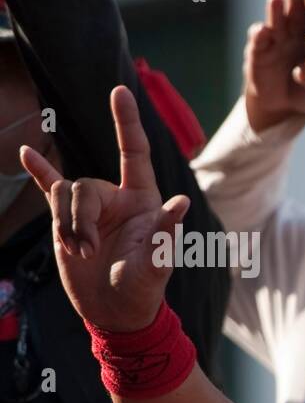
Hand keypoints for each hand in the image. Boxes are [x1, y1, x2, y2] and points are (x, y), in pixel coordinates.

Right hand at [20, 85, 186, 332]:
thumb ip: (165, 232)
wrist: (116, 311)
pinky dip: (39, 172)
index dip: (126, 122)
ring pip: (64, 196)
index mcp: (144, 200)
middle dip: (80, 219)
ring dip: (67, 227)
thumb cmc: (144, 288)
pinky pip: (51, 189)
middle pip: (85, 186)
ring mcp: (91, 208)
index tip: (120, 91)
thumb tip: (182, 203)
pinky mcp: (67, 221)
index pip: (134, 153)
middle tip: (88, 252)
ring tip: (79, 254)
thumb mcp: (157, 263)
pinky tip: (25, 154)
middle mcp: (117, 198)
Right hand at [244, 0, 304, 131]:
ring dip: (276, 12)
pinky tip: (262, 30)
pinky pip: (258, 41)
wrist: (283, 104)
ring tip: (277, 1)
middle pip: (295, 11)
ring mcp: (275, 39)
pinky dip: (259, 35)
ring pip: (276, 21)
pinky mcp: (258, 50)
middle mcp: (293, 31)